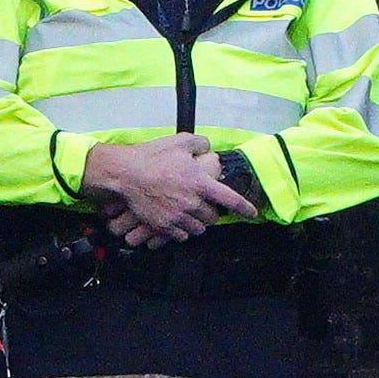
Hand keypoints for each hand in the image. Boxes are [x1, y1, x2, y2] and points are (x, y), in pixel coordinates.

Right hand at [79, 135, 236, 245]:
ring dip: (198, 223)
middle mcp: (192, 202)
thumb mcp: (180, 142)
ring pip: (199, 228)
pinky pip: (181, 235)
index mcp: (200, 183)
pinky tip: (178, 221)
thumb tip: (208, 149)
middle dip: (211, 212)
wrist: (126, 174)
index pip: (230, 199)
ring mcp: (178, 216)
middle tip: (203, 205)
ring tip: (191, 214)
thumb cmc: (153, 156)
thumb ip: (200, 144)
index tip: (252, 213)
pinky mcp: (164, 226)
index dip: (244, 208)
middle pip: (213, 217)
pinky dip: (183, 231)